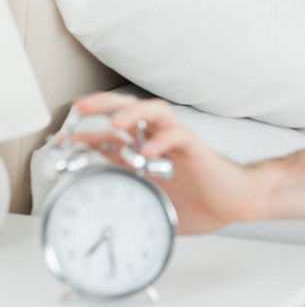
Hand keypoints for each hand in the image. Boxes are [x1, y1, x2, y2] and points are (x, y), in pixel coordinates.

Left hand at [72, 92, 262, 233]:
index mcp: (146, 153)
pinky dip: (161, 140)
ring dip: (132, 113)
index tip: (61, 140)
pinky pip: (179, 135)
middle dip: (103, 105)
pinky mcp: (197, 148)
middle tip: (80, 109)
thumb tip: (101, 209)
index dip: (85, 132)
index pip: (111, 133)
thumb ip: (130, 195)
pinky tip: (148, 152)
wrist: (234, 202)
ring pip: (155, 110)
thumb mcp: (153, 200)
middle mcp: (160, 141)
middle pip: (130, 108)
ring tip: (115, 123)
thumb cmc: (200, 201)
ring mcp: (178, 141)